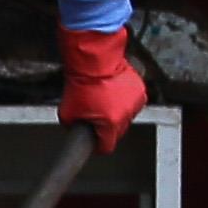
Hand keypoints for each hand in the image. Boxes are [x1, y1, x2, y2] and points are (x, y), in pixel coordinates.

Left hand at [57, 20, 145, 151]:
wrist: (93, 60)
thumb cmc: (83, 82)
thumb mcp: (67, 111)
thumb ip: (72, 126)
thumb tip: (74, 129)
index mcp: (111, 124)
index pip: (106, 147)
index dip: (97, 144)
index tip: (94, 140)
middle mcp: (126, 116)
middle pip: (116, 132)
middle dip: (106, 126)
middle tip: (95, 114)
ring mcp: (134, 102)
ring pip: (124, 117)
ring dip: (116, 112)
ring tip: (103, 100)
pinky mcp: (139, 90)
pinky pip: (131, 102)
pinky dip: (123, 99)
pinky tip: (112, 91)